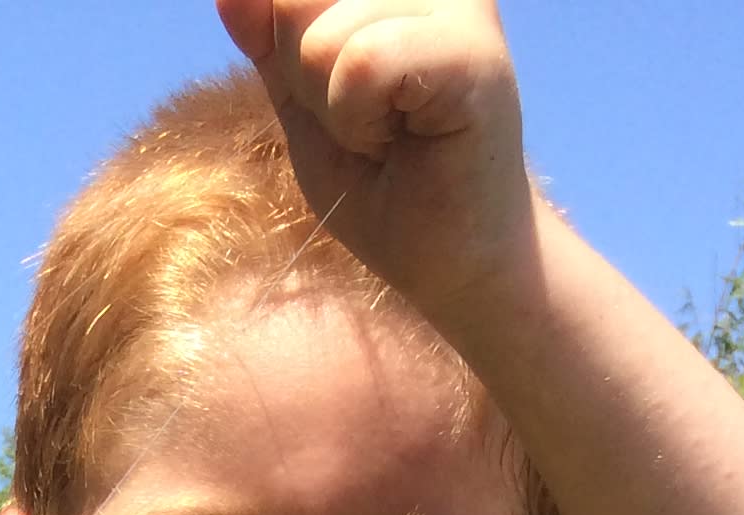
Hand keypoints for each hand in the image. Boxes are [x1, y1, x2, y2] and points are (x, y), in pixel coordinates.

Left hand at [214, 0, 536, 319]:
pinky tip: (401, 139)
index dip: (288, 59)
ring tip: (389, 137)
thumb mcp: (304, 105)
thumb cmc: (384, 187)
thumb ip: (269, 41)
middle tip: (370, 128)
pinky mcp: (474, 46)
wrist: (451, 261)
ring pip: (320, 37)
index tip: (347, 101)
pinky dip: (358, 119)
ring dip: (336, 111)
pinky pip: (362, 62)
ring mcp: (458, 2)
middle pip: (295, 2)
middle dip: (306, 83)